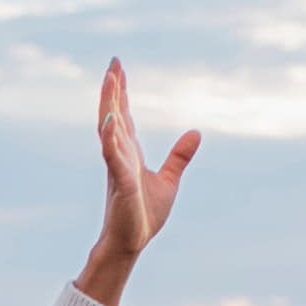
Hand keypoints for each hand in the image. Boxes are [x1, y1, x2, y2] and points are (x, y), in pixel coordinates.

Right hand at [75, 58, 198, 305]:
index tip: (117, 68)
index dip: (120, 92)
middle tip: (113, 63)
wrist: (133, 242)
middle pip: (113, 115)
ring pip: (110, 128)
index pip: (123, 116)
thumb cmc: (145, 215)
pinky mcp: (120, 181)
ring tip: (109, 80)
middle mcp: (120, 155)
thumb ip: (180, 156)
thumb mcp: (169, 180)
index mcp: (129, 152)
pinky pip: (112, 156)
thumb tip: (196, 132)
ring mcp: (118, 166)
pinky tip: (110, 120)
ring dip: (109, 104)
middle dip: (113, 89)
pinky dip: (110, 138)